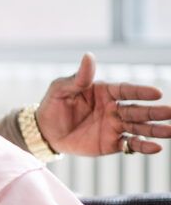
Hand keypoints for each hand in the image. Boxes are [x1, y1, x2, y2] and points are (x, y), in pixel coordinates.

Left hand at [37, 52, 170, 155]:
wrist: (45, 131)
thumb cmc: (53, 105)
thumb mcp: (61, 89)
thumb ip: (77, 78)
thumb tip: (88, 56)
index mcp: (105, 92)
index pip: (126, 91)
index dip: (141, 92)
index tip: (157, 93)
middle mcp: (114, 108)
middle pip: (138, 110)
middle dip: (154, 112)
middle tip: (170, 112)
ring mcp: (114, 126)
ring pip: (139, 127)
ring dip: (155, 129)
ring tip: (170, 131)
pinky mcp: (111, 143)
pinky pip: (130, 145)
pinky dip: (143, 146)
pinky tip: (156, 147)